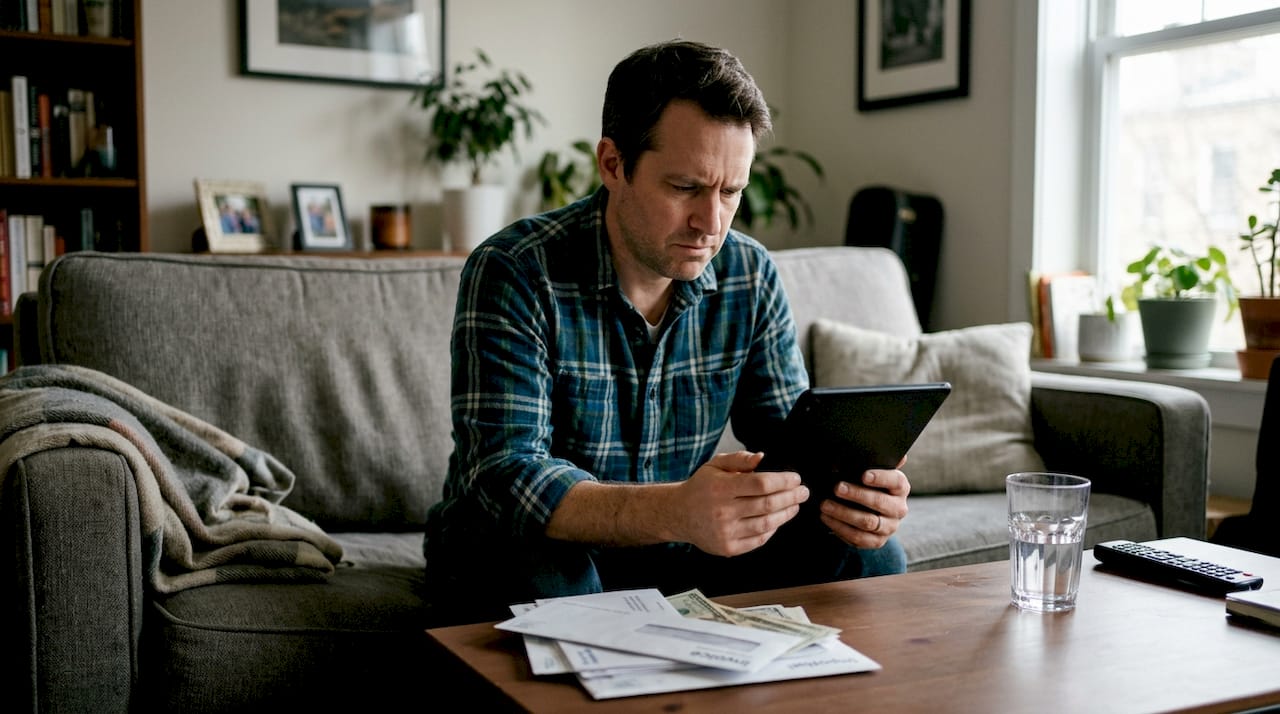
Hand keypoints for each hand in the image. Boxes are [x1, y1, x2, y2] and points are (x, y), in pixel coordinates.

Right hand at [672, 451, 808, 556]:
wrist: (679, 515)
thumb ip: (739, 459)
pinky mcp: (728, 548)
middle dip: (791, 497)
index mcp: (721, 488)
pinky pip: (759, 540)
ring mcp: (726, 532)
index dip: (783, 481)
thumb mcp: (715, 465)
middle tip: (803, 492)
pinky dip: (772, 529)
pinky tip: (778, 519)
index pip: (760, 484)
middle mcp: (723, 511)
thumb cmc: (701, 487)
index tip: (795, 478)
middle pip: (768, 505)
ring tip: (795, 505)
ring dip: (786, 514)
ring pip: (767, 524)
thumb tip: (762, 458)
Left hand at [818, 460, 909, 548]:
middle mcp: (899, 508)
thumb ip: (878, 462)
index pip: (895, 482)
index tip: (863, 475)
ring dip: (844, 513)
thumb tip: (896, 454)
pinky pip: (859, 538)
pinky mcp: (877, 541)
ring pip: (868, 522)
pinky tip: (826, 518)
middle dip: (857, 494)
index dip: (881, 478)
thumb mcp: (873, 472)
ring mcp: (889, 527)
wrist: (871, 510)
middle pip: (880, 502)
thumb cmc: (869, 485)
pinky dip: (840, 528)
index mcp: (901, 488)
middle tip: (837, 488)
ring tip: (825, 505)